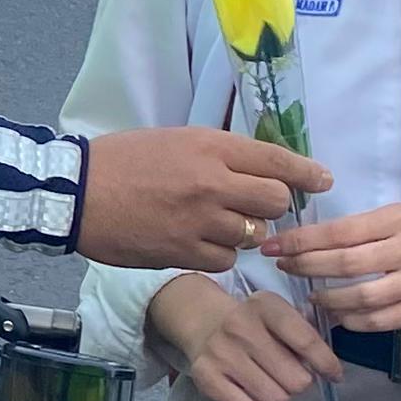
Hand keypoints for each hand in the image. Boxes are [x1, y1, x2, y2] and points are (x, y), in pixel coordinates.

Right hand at [75, 128, 331, 271]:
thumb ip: (219, 154)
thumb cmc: (122, 159)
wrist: (77, 193)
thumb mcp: (177, 140)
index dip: (307, 172)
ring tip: (217, 224)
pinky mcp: (184, 253)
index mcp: (211, 146)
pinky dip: (221, 254)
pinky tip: (200, 243)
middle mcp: (213, 182)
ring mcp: (200, 221)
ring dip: (243, 231)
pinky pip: (226, 260)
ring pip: (253, 235)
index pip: (277, 160)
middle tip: (255, 205)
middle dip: (272, 205)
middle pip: (275, 201)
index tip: (323, 180)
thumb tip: (258, 170)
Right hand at [147, 274, 340, 400]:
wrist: (204, 323)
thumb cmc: (255, 324)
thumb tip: (332, 368)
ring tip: (271, 382)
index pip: (306, 341)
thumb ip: (307, 333)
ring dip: (281, 396)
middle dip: (300, 382)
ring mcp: (221, 353)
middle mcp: (240, 326)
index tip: (334, 375)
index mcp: (265, 305)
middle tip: (290, 375)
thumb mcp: (280, 314)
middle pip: (296, 379)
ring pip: (276, 399)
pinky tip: (257, 395)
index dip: (327, 364)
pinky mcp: (206, 377)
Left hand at [262, 203, 400, 331]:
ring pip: (360, 296)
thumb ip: (367, 230)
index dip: (301, 240)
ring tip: (310, 296)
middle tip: (281, 268)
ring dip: (327, 299)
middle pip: (344, 262)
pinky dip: (354, 321)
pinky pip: (381, 320)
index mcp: (399, 219)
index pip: (340, 230)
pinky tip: (339, 317)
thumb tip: (313, 243)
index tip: (273, 245)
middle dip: (305, 267)